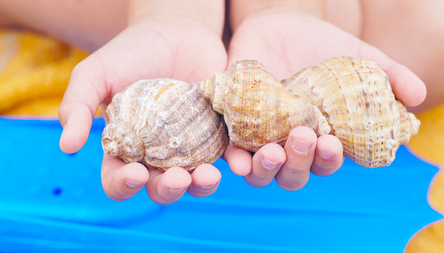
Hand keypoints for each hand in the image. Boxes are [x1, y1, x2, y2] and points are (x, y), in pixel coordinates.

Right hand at [59, 1, 226, 203]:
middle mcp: (158, 155)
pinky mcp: (218, 133)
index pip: (118, 179)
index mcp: (126, 148)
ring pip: (196, 180)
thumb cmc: (131, 53)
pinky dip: (234, 163)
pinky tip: (239, 163)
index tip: (133, 173)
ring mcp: (190, 146)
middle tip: (178, 178)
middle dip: (168, 190)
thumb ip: (77, 107)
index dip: (123, 184)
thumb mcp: (95, 74)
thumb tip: (67, 147)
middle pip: (161, 188)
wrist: (175, 31)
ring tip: (209, 176)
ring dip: (203, 186)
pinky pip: (227, 155)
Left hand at [224, 4, 425, 189]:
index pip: (325, 162)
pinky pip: (231, 151)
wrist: (278, 23)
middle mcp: (289, 143)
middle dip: (299, 163)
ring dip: (266, 170)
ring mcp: (260, 136)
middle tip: (304, 137)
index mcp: (320, 137)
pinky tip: (237, 159)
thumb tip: (418, 96)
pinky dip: (234, 159)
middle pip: (293, 174)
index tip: (333, 143)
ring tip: (271, 153)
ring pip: (261, 172)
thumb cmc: (321, 45)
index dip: (328, 160)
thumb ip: (388, 73)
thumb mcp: (358, 55)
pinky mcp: (234, 124)